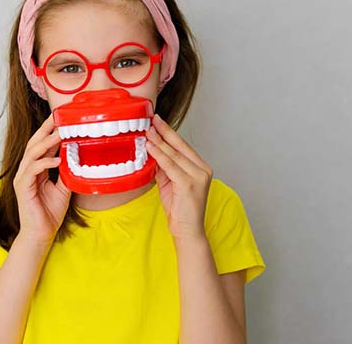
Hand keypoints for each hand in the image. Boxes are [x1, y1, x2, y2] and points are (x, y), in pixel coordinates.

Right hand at [13, 113, 71, 245]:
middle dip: (46, 129)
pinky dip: (45, 163)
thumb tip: (77, 156)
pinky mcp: (22, 187)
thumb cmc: (50, 212)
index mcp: (36, 168)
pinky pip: (32, 170)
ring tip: (60, 134)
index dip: (51, 131)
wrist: (41, 233)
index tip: (62, 118)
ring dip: (46, 142)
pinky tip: (57, 160)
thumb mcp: (64, 187)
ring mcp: (23, 178)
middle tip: (57, 117)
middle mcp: (27, 170)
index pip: (42, 145)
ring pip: (32, 153)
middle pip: (34, 143)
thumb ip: (67, 171)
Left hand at [145, 114, 213, 241]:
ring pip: (174, 155)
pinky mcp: (189, 184)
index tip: (158, 121)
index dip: (170, 133)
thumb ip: (164, 168)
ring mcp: (198, 177)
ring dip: (159, 142)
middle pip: (180, 146)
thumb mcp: (170, 183)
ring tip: (148, 131)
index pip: (183, 146)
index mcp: (201, 168)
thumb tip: (151, 152)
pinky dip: (159, 155)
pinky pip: (171, 166)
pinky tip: (151, 147)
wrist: (187, 230)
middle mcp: (203, 170)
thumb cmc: (180, 209)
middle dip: (164, 132)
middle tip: (152, 120)